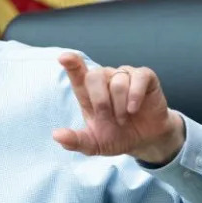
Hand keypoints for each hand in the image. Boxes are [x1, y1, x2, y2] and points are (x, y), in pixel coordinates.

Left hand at [53, 52, 184, 164]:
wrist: (145, 140)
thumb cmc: (116, 136)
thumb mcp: (93, 144)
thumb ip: (75, 140)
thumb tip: (56, 135)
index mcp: (88, 92)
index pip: (76, 72)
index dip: (71, 63)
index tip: (63, 58)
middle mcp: (104, 79)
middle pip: (94, 76)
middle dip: (101, 101)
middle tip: (108, 117)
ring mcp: (124, 76)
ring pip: (117, 82)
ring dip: (120, 106)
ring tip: (124, 119)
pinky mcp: (144, 77)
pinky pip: (139, 77)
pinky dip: (135, 95)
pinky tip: (133, 109)